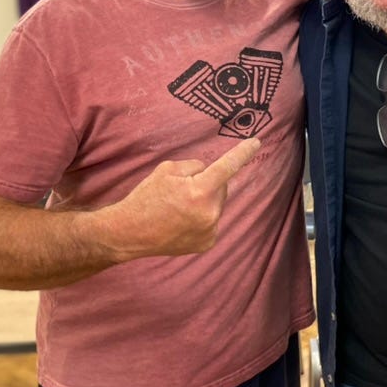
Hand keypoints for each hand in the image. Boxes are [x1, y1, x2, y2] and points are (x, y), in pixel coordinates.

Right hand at [94, 138, 261, 260]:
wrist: (130, 232)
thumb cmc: (146, 197)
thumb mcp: (167, 169)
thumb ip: (195, 167)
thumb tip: (210, 172)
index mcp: (199, 191)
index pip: (227, 167)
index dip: (243, 153)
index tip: (256, 143)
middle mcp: (209, 213)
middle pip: (221, 187)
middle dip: (208, 183)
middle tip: (183, 189)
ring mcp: (210, 231)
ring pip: (217, 204)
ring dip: (206, 200)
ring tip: (179, 207)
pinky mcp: (207, 243)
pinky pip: (212, 221)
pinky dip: (203, 217)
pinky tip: (182, 221)